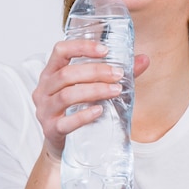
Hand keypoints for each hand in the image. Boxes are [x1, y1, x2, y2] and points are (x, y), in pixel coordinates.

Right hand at [33, 40, 149, 161]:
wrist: (62, 142)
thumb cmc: (77, 107)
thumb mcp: (90, 85)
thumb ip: (115, 72)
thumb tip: (144, 59)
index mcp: (51, 72)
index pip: (60, 50)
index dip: (81, 47)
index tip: (105, 50)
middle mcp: (44, 88)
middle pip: (67, 74)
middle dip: (96, 72)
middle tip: (118, 75)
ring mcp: (45, 110)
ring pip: (67, 95)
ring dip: (95, 90)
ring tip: (115, 90)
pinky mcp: (51, 130)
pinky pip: (67, 122)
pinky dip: (84, 115)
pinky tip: (100, 110)